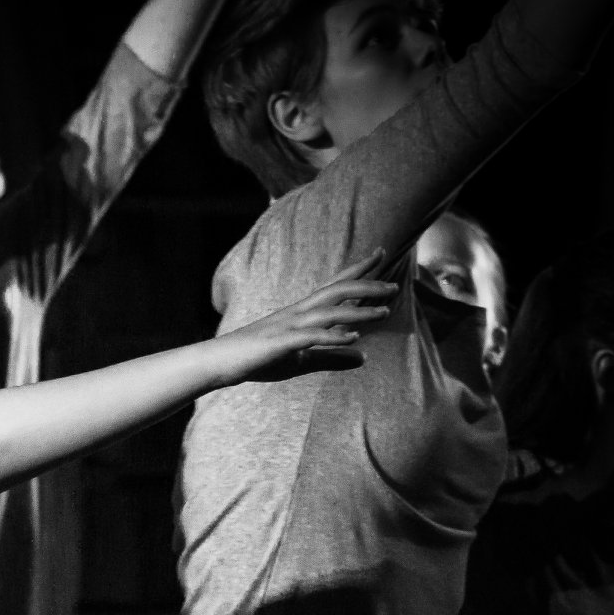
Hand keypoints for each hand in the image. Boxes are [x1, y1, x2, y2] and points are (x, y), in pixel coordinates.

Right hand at [217, 251, 396, 384]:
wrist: (219, 361)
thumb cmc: (256, 358)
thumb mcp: (300, 360)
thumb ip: (331, 357)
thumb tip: (363, 357)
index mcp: (301, 312)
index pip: (335, 284)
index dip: (358, 268)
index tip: (381, 253)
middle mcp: (297, 312)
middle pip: (338, 290)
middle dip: (367, 285)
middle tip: (394, 286)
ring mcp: (288, 326)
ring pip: (330, 312)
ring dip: (359, 311)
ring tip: (384, 312)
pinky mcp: (280, 343)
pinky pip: (311, 337)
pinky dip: (333, 337)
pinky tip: (354, 339)